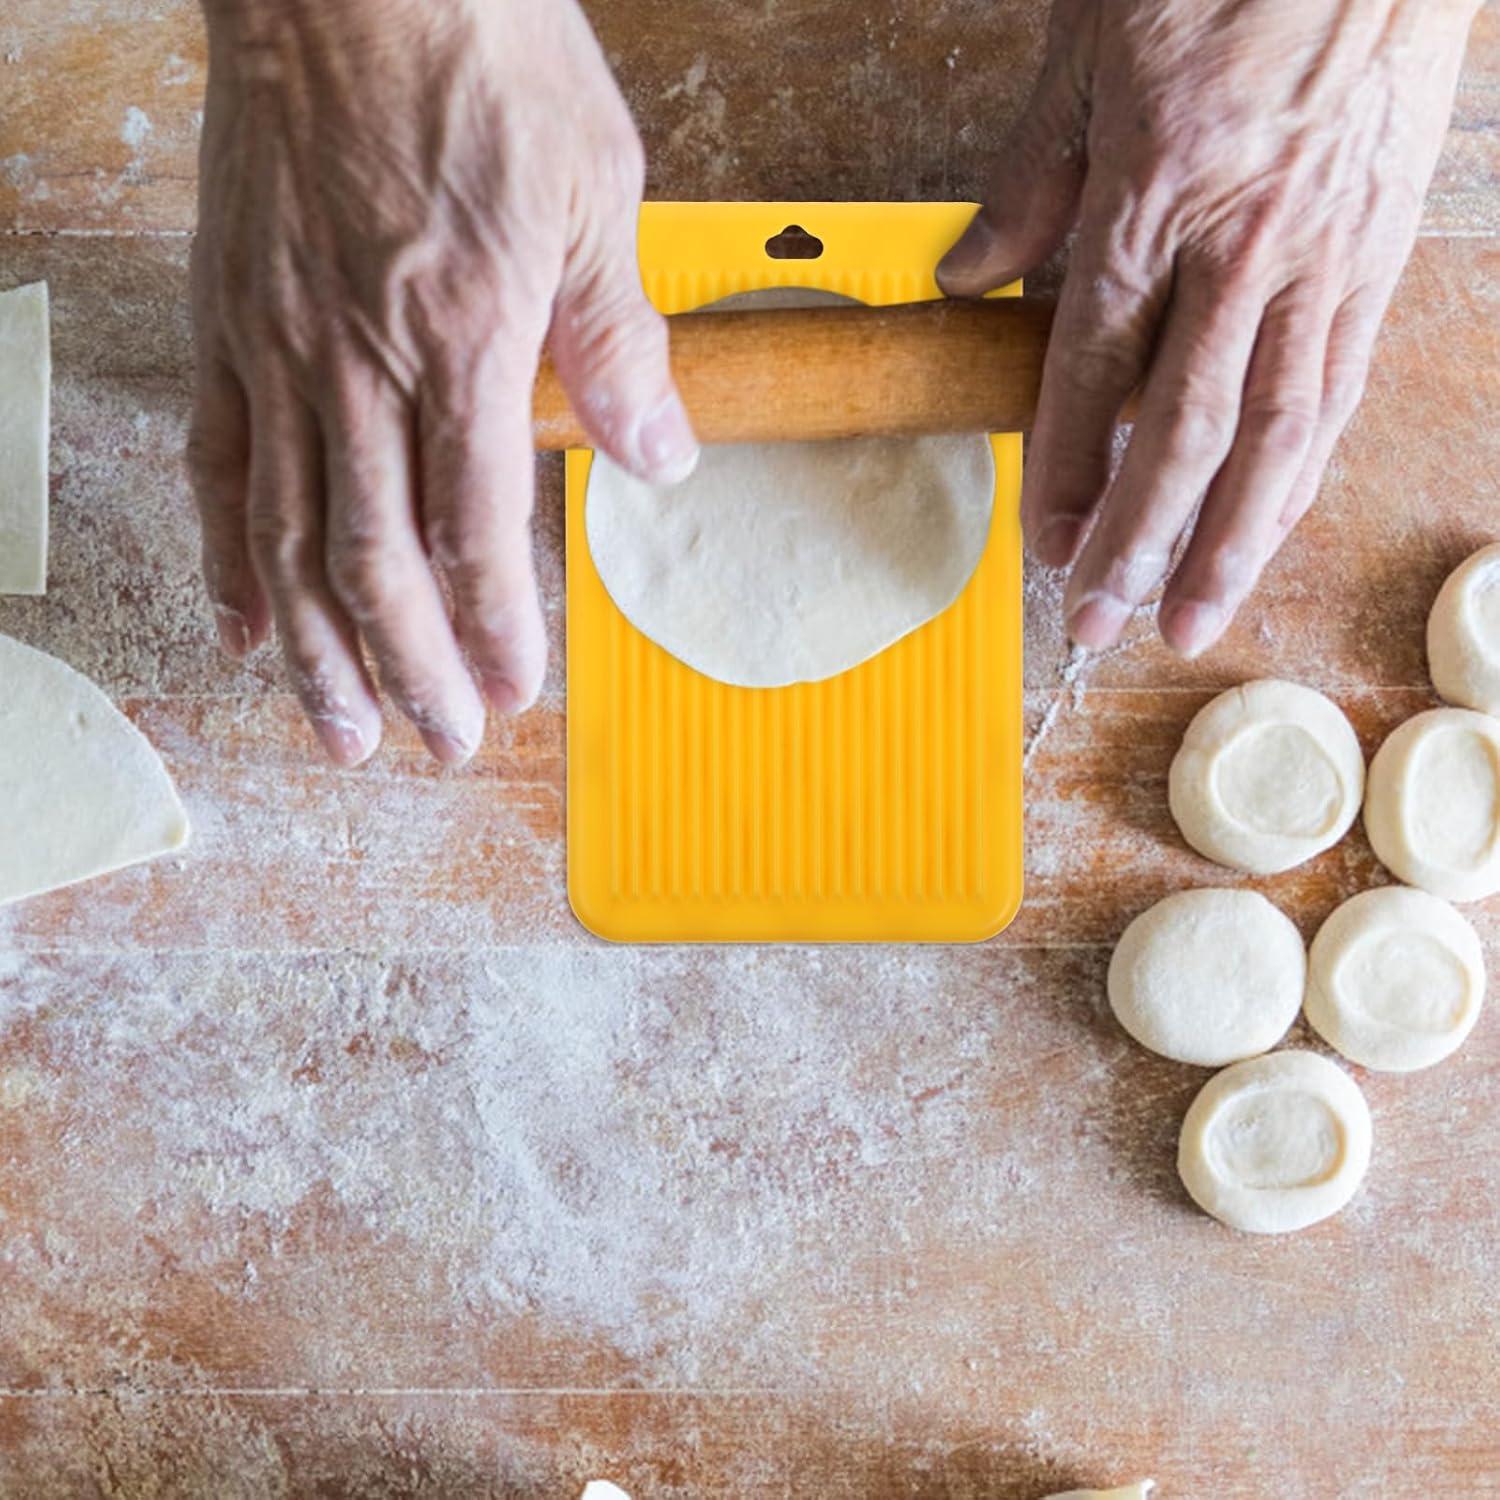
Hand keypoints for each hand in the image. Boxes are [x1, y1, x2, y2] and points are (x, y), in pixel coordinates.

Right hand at [188, 0, 696, 765]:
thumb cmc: (480, 56)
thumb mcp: (593, 191)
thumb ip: (618, 344)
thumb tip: (662, 461)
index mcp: (463, 340)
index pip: (478, 527)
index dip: (494, 626)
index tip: (511, 692)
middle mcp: (359, 364)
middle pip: (375, 559)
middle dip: (408, 667)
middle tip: (437, 741)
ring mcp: (279, 348)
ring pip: (285, 535)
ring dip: (316, 649)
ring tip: (338, 729)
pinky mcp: (225, 321)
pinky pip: (215, 459)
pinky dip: (227, 553)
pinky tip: (244, 624)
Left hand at [939, 0, 1479, 657]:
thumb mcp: (1087, 52)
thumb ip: (1026, 180)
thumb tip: (968, 278)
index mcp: (1153, 198)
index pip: (1092, 374)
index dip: (1065, 471)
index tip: (1045, 544)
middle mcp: (1241, 249)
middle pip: (1182, 431)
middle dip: (1138, 541)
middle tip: (1099, 622)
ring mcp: (1322, 260)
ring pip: (1274, 434)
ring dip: (1231, 541)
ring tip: (1191, 617)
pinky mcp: (1379, 258)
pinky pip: (1338, 387)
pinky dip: (1301, 470)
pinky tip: (1271, 525)